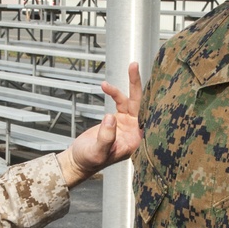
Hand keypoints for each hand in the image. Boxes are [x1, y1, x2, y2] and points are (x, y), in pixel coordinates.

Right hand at [57, 63, 143, 186]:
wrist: (78, 161)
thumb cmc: (89, 161)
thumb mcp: (97, 151)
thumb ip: (106, 136)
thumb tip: (110, 118)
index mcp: (136, 141)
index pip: (148, 118)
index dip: (150, 102)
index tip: (150, 86)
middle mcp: (135, 132)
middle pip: (141, 104)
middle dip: (137, 85)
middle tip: (133, 66)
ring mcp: (127, 125)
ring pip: (131, 101)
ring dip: (122, 88)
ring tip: (107, 83)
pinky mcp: (119, 120)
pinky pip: (120, 102)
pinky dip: (113, 93)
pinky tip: (105, 87)